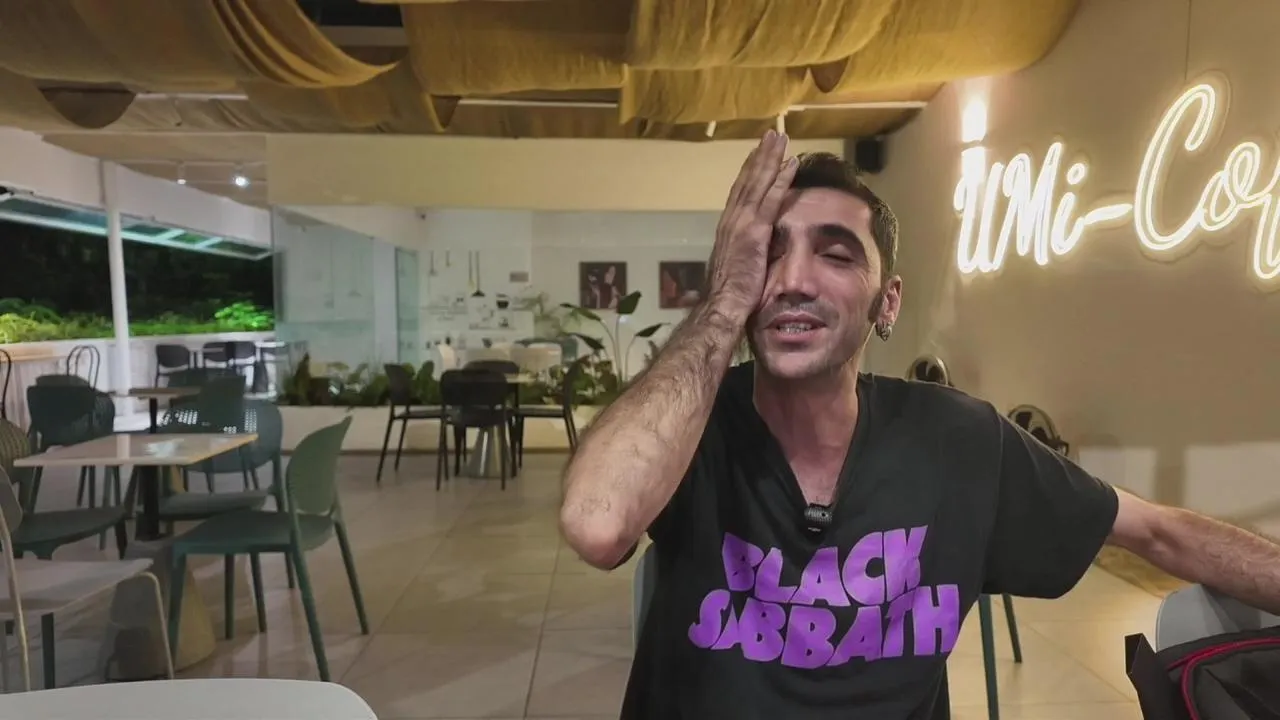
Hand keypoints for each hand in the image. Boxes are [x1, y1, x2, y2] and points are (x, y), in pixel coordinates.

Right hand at [705, 130, 796, 324]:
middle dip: (759, 156)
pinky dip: (781, 179)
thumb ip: (743, 255)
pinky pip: (771, 199)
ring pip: (758, 183)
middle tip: (770, 135)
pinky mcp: (754, 231)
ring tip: (781, 138)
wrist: (722, 306)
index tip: (757, 154)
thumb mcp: (736, 269)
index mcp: (727, 229)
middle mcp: (731, 220)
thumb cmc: (729, 297)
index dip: (749, 172)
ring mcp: (742, 223)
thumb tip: (751, 254)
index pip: (740, 194)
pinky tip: (791, 163)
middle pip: (747, 181)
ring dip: (770, 158)